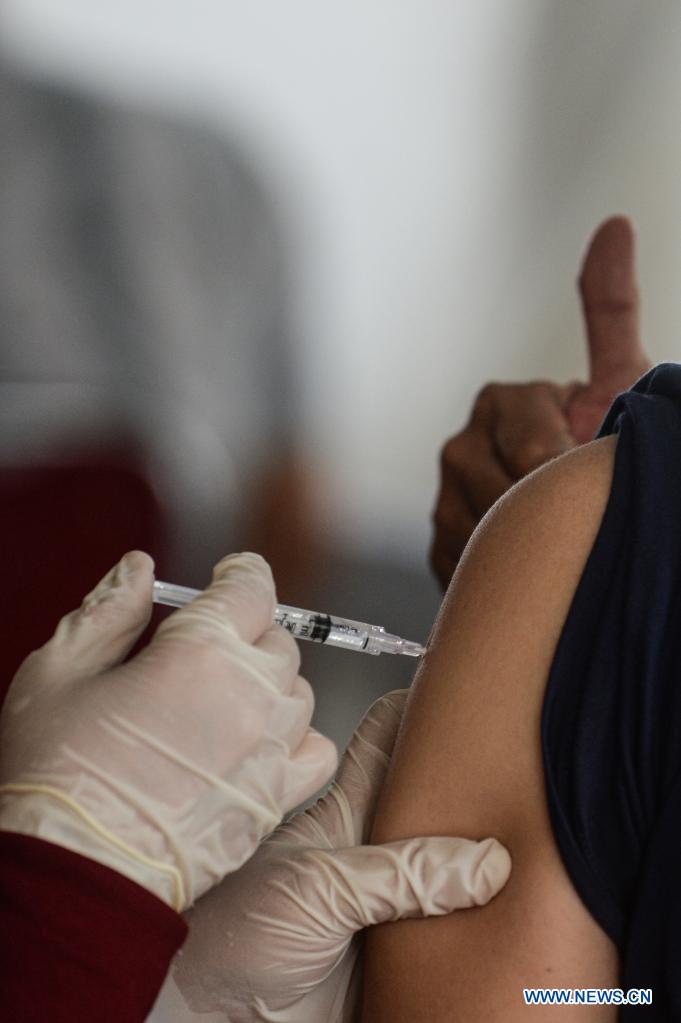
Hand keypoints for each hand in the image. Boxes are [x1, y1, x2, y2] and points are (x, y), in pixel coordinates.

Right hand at [0, 551, 336, 909]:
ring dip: (268, 685)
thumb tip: (138, 569)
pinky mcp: (275, 799)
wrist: (74, 875)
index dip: (241, 574)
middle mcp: (250, 693)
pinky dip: (296, 738)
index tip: (230, 576)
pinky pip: (316, 750)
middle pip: (278, 639)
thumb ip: (107, 611)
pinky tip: (257, 743)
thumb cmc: (57, 774)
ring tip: (220, 702)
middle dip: (245, 634)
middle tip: (203, 653)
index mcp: (201, 650)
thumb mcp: (58, 672)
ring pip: (299, 691)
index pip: (252, 586)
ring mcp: (270, 748)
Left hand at [164, 690, 509, 1022]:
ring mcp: (391, 903)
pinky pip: (458, 935)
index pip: (389, 741)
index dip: (423, 710)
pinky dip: (488, 926)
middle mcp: (374, 852)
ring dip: (488, 865)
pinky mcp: (404, 957)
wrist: (211, 1017)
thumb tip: (484, 861)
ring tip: (537, 843)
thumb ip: (398, 873)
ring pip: (457, 871)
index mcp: (346, 814)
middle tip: (523, 773)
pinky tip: (516, 916)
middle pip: (437, 806)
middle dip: (475, 790)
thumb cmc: (229, 936)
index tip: (465, 687)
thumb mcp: (316, 889)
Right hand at [430, 216, 650, 587]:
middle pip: (488, 481)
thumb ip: (609, 310)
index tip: (573, 473)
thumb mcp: (621, 383)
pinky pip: (458, 559)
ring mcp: (445, 497)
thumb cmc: (609, 453)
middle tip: (571, 517)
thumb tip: (614, 224)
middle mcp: (464, 445)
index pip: (520, 434)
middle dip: (535, 504)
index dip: (552, 461)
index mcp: (501, 403)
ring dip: (516, 538)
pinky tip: (523, 559)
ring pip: (471, 525)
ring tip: (552, 539)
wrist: (586, 526)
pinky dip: (494, 564)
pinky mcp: (438, 545)